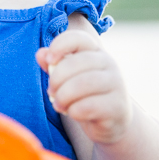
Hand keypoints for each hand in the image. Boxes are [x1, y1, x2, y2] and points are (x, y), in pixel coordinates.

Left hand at [36, 18, 132, 145]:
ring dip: (63, 96)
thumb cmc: (85, 94)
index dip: (60, 45)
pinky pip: (89, 106)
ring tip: (58, 104)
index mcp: (95, 51)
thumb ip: (53, 66)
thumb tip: (40, 53)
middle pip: (77, 62)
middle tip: (51, 91)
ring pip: (83, 84)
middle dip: (57, 78)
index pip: (78, 38)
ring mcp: (116, 84)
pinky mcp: (118, 106)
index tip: (49, 60)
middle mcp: (109, 63)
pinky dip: (74, 110)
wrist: (111, 120)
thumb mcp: (68, 78)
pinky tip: (72, 113)